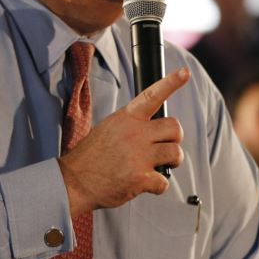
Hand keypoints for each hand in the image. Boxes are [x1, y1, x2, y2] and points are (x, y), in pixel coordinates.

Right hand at [58, 67, 189, 215]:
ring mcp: (139, 155)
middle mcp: (135, 133)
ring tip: (157, 166)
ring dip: (171, 162)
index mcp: (126, 118)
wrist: (74, 182)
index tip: (184, 72)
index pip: (152, 96)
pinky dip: (158, 186)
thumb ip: (131, 124)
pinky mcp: (140, 178)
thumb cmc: (91, 157)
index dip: (171, 83)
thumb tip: (152, 128)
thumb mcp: (108, 129)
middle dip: (174, 139)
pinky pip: (164, 181)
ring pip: (176, 153)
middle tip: (164, 148)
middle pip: (174, 128)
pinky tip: (145, 184)